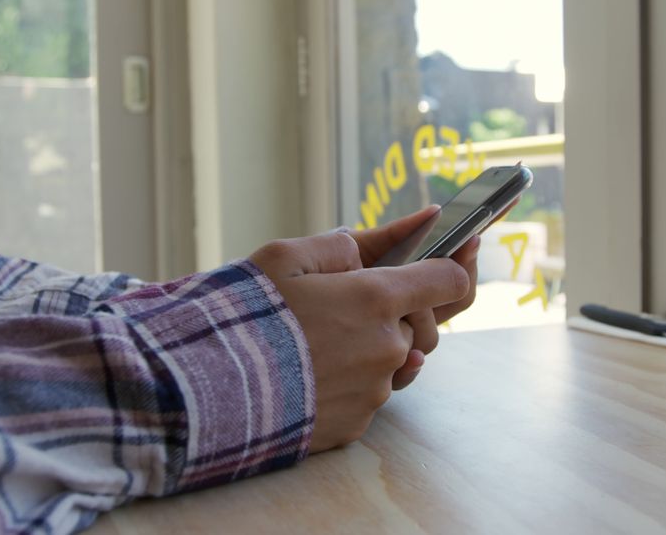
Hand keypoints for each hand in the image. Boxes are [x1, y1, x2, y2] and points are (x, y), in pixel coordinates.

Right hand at [250, 232, 467, 451]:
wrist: (208, 394)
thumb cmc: (243, 319)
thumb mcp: (283, 258)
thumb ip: (340, 245)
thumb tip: (376, 241)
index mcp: (376, 299)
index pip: (449, 280)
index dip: (453, 264)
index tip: (458, 254)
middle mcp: (387, 348)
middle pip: (421, 325)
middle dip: (398, 311)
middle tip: (351, 304)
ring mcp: (374, 391)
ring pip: (393, 362)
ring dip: (371, 347)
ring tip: (320, 340)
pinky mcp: (355, 425)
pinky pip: (368, 395)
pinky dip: (350, 381)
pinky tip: (312, 372)